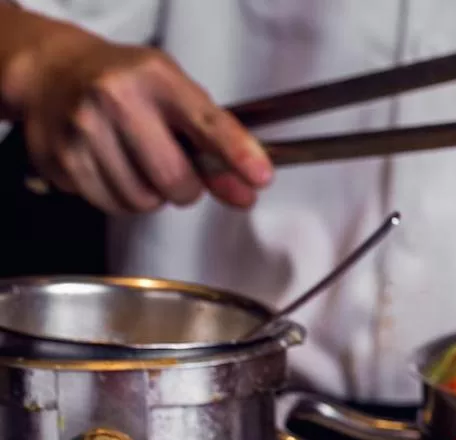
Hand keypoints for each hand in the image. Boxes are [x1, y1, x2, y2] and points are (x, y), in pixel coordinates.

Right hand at [0, 8, 271, 212]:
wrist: (52, 73)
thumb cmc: (125, 84)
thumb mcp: (176, 95)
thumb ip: (215, 143)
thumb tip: (245, 192)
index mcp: (154, 78)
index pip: (207, 123)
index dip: (237, 154)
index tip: (260, 176)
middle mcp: (115, 99)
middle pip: (175, 181)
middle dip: (185, 187)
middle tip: (174, 168)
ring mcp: (82, 129)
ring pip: (143, 202)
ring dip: (150, 195)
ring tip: (137, 162)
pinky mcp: (61, 158)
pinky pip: (111, 206)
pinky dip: (120, 198)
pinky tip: (112, 168)